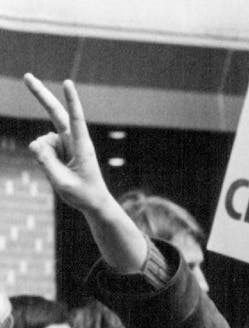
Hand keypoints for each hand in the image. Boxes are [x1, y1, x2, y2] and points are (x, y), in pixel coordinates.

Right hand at [25, 75, 113, 215]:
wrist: (93, 202)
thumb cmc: (83, 194)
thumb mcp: (62, 183)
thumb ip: (46, 163)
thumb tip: (35, 143)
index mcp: (82, 146)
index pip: (76, 119)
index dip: (71, 100)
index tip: (67, 82)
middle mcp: (74, 139)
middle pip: (55, 113)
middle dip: (40, 94)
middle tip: (26, 76)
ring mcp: (65, 142)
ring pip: (41, 142)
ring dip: (43, 158)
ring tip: (60, 173)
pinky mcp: (59, 148)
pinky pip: (41, 150)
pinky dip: (43, 160)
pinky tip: (56, 169)